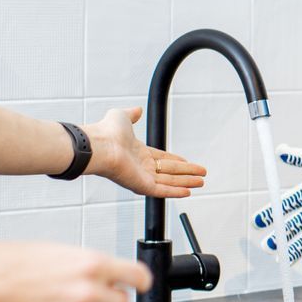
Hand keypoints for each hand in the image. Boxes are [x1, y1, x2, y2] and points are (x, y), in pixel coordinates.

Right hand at [0, 242, 150, 301]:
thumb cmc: (5, 264)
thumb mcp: (53, 250)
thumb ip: (82, 263)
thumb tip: (98, 272)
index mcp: (89, 263)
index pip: (137, 276)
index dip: (141, 282)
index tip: (141, 285)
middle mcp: (87, 291)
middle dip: (109, 300)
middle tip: (92, 298)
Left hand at [85, 106, 207, 198]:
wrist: (99, 145)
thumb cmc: (107, 131)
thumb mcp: (122, 116)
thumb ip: (131, 114)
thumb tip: (137, 109)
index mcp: (138, 153)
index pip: (162, 159)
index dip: (176, 161)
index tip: (188, 162)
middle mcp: (141, 167)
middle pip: (170, 171)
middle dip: (187, 173)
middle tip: (201, 174)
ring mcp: (141, 177)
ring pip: (170, 181)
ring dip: (186, 182)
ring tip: (201, 182)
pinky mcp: (142, 186)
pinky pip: (162, 190)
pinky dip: (175, 192)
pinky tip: (188, 192)